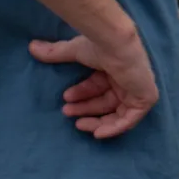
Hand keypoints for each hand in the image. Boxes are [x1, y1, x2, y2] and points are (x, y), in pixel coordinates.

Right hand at [30, 31, 160, 138]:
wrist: (115, 45)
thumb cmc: (99, 46)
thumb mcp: (74, 51)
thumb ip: (56, 52)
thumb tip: (32, 47)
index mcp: (115, 68)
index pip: (99, 86)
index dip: (82, 94)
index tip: (65, 98)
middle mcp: (128, 79)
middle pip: (106, 101)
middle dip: (86, 108)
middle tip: (67, 112)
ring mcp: (138, 89)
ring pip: (117, 113)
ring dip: (97, 120)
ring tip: (78, 124)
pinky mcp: (146, 98)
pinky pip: (130, 120)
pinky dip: (114, 128)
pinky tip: (97, 133)